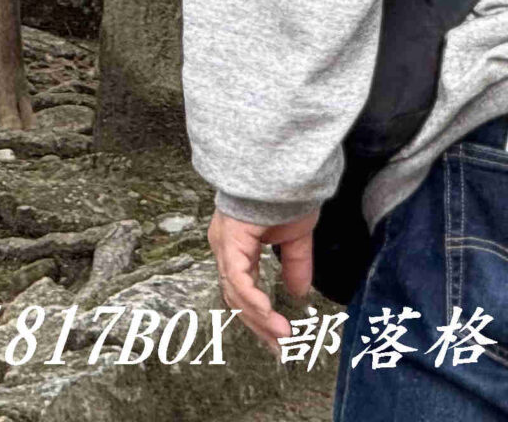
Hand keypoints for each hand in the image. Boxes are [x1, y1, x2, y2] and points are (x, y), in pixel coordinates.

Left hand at [210, 207, 315, 341]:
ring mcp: (224, 245)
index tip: (279, 339)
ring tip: (282, 337)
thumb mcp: (294, 239)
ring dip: (259, 318)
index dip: (259, 316)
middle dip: (257, 326)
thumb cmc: (284, 197)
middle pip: (235, 297)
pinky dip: (253, 299)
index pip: (241, 291)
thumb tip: (297, 294)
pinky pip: (238, 277)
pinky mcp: (230, 240)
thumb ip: (295, 266)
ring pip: (235, 292)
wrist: (280, 172)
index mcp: (235, 248)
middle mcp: (224, 249)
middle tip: (280, 349)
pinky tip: (269, 316)